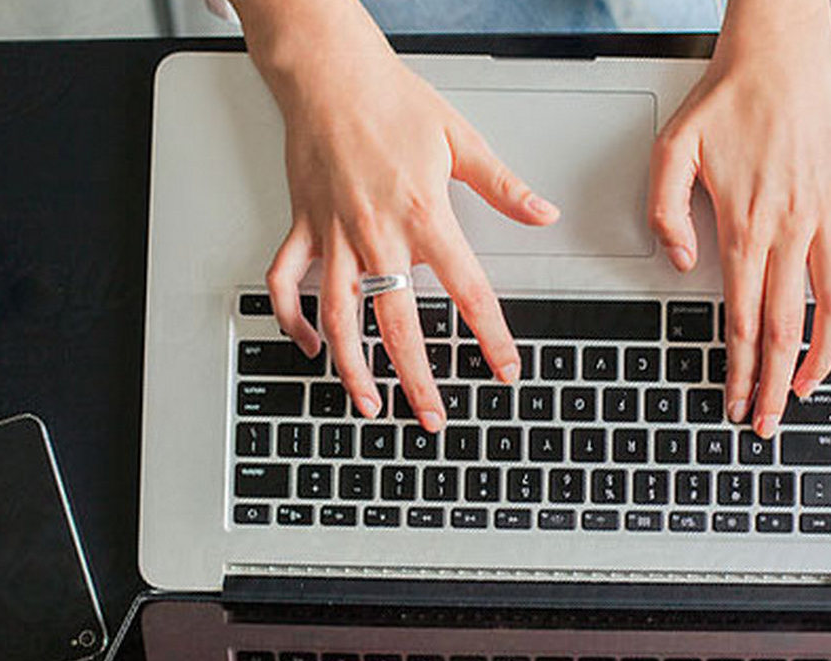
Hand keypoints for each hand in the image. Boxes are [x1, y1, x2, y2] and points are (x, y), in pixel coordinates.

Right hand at [235, 0, 558, 431]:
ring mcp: (333, 235)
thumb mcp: (461, 140)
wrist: (329, 74)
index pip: (468, 292)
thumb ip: (504, 185)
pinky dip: (292, 318)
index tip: (505, 370)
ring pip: (338, 316)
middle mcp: (376, 235)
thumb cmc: (391, 101)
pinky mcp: (302, 225)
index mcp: (423, 216)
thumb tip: (544, 213)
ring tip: (367, 403)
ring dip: (352, 367)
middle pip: (397, 325)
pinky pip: (286, 283)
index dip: (491, 338)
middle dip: (416, 380)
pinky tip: (309, 344)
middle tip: (432, 417)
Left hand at [647, 0, 830, 436]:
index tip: (736, 400)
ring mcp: (825, 216)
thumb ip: (667, 213)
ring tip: (808, 392)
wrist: (782, 57)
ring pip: (830, 305)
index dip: (740, 369)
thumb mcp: (672, 151)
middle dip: (776, 383)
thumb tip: (682, 264)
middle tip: (768, 420)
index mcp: (743, 223)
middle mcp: (788, 227)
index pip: (743, 318)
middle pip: (786, 326)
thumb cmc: (728, 100)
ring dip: (820, 357)